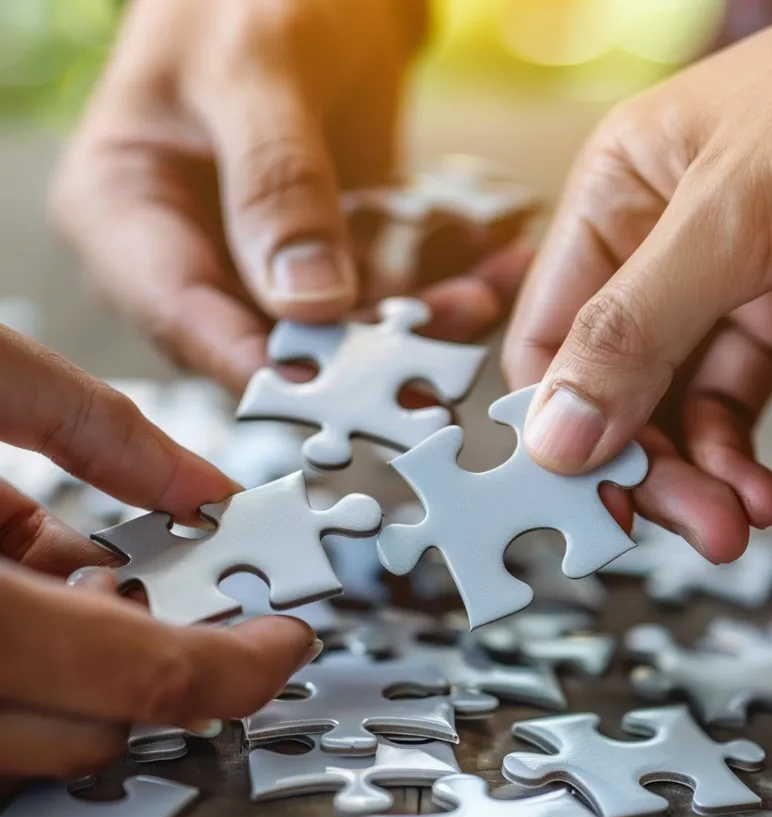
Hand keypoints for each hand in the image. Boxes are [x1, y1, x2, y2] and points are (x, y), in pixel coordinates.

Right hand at [0, 324, 316, 777]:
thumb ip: (87, 426)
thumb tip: (202, 487)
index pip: (138, 676)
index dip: (235, 668)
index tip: (287, 639)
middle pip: (87, 731)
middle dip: (157, 672)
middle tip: (196, 596)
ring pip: (37, 729)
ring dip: (90, 665)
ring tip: (100, 574)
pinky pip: (2, 685)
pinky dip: (44, 639)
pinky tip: (49, 574)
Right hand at [50, 0, 527, 391]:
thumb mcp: (253, 69)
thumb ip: (276, 183)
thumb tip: (310, 302)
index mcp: (126, 213)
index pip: (184, 319)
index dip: (257, 366)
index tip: (332, 394)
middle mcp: (191, 250)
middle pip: (264, 338)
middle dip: (353, 358)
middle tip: (430, 365)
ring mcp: (260, 255)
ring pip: (335, 326)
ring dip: (409, 325)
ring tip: (477, 303)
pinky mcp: (325, 247)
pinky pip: (379, 286)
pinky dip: (434, 282)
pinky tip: (489, 270)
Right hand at [503, 28, 771, 562]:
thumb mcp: (731, 211)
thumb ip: (636, 323)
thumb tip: (556, 434)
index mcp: (615, 198)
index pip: (547, 336)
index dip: (556, 421)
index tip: (585, 489)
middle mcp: (652, 252)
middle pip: (610, 388)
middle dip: (644, 462)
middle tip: (684, 520)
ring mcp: (715, 290)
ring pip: (673, 409)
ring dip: (697, 475)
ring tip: (731, 522)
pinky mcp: (769, 320)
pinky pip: (731, 404)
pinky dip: (736, 456)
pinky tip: (754, 490)